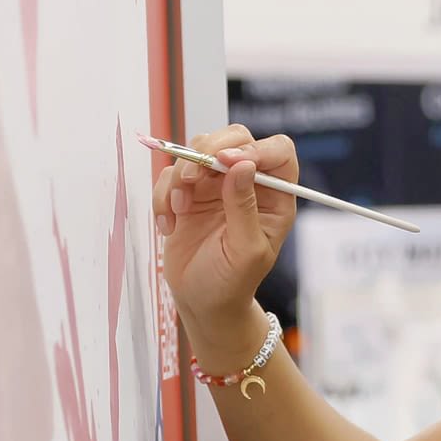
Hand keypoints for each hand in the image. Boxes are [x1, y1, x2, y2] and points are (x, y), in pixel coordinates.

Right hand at [150, 124, 296, 358]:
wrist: (202, 303)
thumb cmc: (232, 283)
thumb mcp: (246, 250)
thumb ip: (244, 207)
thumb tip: (241, 165)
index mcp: (276, 195)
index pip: (277, 151)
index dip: (255, 149)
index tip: (227, 161)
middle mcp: (247, 183)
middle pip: (235, 137)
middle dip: (208, 150)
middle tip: (191, 178)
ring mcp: (215, 185)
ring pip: (198, 149)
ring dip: (182, 174)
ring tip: (179, 207)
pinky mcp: (187, 193)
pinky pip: (170, 175)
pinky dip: (163, 196)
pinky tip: (169, 226)